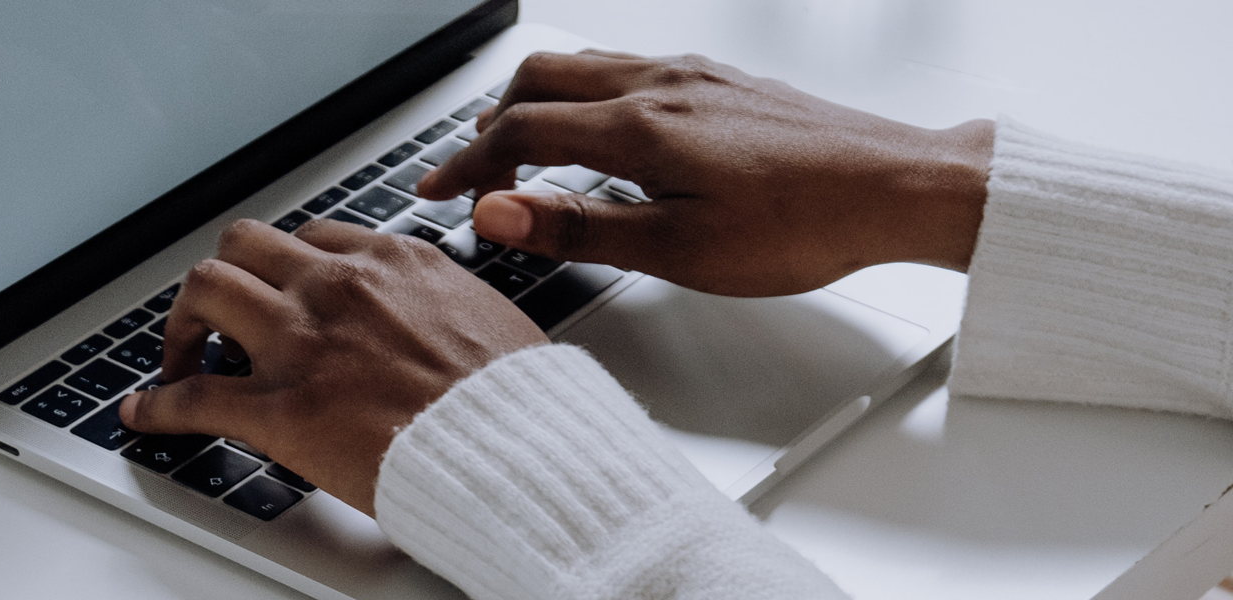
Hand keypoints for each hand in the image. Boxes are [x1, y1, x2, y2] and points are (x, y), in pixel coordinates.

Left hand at [119, 219, 547, 514]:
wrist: (523, 452)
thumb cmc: (519, 402)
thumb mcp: (485, 318)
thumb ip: (438, 305)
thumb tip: (433, 317)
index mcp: (392, 262)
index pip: (310, 238)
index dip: (281, 269)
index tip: (274, 291)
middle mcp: (338, 287)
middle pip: (243, 247)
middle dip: (222, 280)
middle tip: (216, 319)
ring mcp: (303, 343)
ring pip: (204, 291)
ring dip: (181, 325)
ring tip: (178, 358)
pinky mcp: (280, 408)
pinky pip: (193, 396)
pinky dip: (157, 404)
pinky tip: (144, 414)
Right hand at [418, 50, 995, 296]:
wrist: (899, 186)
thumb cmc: (803, 227)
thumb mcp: (679, 251)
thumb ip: (579, 227)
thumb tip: (497, 215)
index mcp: (640, 129)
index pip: (519, 134)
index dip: (465, 167)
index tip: (435, 194)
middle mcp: (659, 85)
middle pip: (538, 81)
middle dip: (489, 126)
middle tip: (471, 175)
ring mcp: (692, 74)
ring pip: (582, 66)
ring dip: (534, 103)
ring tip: (519, 149)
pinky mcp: (721, 78)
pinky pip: (626, 67)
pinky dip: (584, 93)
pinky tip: (602, 129)